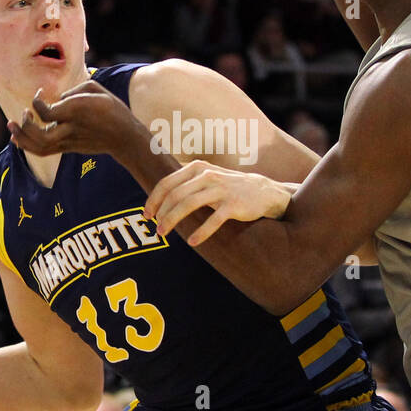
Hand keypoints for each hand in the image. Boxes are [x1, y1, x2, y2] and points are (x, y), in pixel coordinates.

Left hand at [6, 82, 145, 161]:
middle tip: (24, 112)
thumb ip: (73, 90)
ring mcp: (69, 141)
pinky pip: (43, 151)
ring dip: (22, 137)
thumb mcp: (97, 89)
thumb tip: (58, 99)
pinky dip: (27, 145)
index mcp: (76, 111)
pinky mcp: (68, 148)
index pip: (45, 111)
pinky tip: (18, 138)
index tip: (40, 94)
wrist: (124, 136)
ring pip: (39, 146)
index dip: (36, 101)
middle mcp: (70, 128)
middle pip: (39, 134)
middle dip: (25, 124)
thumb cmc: (112, 108)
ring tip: (12, 126)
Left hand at [144, 160, 292, 245]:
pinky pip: (213, 220)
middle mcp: (207, 175)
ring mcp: (220, 189)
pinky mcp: (233, 205)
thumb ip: (186, 182)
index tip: (147, 215)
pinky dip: (201, 232)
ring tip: (164, 233)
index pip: (167, 183)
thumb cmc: (228, 187)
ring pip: (189, 204)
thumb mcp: (206, 177)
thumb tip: (160, 194)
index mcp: (197, 168)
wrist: (263, 192)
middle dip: (162, 213)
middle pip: (175, 195)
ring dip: (173, 220)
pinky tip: (192, 242)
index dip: (153, 200)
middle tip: (156, 229)